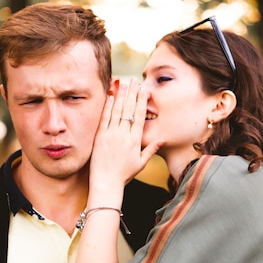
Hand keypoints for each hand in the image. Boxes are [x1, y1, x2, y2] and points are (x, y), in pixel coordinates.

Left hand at [89, 79, 162, 197]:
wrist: (107, 183)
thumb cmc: (124, 175)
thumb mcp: (141, 163)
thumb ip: (151, 150)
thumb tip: (162, 139)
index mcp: (135, 140)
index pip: (139, 116)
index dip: (142, 101)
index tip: (144, 90)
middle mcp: (123, 135)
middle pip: (129, 109)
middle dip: (133, 93)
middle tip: (135, 80)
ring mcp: (111, 135)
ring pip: (117, 111)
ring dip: (121, 95)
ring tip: (124, 83)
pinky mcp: (100, 137)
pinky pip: (104, 118)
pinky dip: (107, 106)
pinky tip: (109, 96)